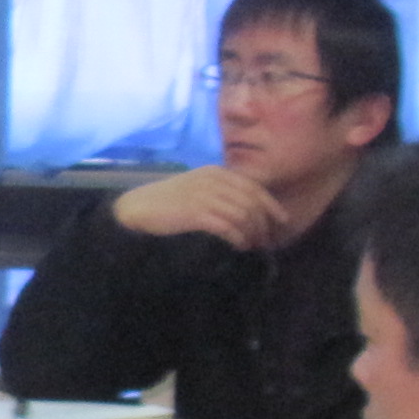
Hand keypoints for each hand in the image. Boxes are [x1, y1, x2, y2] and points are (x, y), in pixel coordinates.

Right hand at [109, 165, 288, 250]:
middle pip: (252, 202)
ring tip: (252, 246)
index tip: (282, 221)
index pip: (254, 187)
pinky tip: (239, 246)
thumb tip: (244, 210)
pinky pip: (229, 226)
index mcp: (215, 172)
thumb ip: (218, 192)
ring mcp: (205, 196)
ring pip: (243, 215)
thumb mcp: (194, 188)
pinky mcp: (197, 212)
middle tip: (266, 240)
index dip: (271, 205)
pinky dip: (238, 237)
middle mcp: (213, 181)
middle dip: (264, 223)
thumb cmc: (165, 202)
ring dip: (252, 233)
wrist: (136, 209)